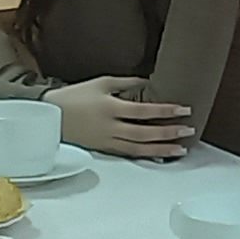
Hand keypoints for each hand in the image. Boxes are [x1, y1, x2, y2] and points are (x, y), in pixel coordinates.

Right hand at [48, 76, 193, 158]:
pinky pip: (128, 154)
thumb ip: (126, 84)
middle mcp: (110, 127)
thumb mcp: (101, 83)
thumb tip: (150, 82)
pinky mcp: (104, 149)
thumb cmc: (75, 96)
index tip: (184, 110)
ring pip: (139, 149)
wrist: (50, 118)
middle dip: (169, 133)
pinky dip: (146, 156)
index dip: (165, 111)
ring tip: (182, 149)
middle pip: (144, 133)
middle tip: (189, 130)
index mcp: (110, 107)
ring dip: (162, 149)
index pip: (143, 111)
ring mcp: (107, 141)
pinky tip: (160, 155)